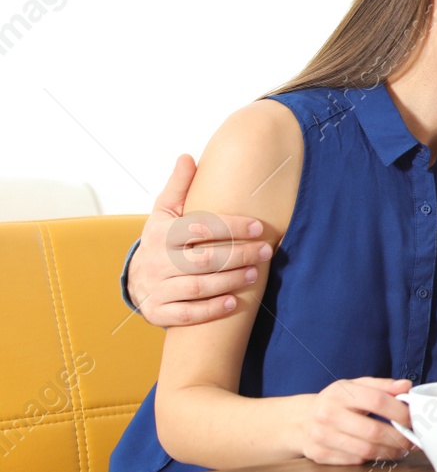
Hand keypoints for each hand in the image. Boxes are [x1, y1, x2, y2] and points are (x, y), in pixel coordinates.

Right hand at [129, 155, 272, 326]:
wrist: (137, 278)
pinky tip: (233, 303)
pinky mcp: (157, 312)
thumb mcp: (165, 212)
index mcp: (160, 234)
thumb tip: (187, 156)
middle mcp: (156, 262)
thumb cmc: (161, 241)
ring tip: (254, 274)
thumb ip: (179, 186)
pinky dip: (210, 310)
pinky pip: (185, 314)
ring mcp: (155, 289)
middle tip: (264, 251)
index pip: (198, 228)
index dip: (231, 227)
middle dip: (237, 255)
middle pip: (201, 260)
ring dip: (229, 281)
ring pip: (196, 287)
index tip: (259, 227)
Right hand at [298, 377, 415, 464]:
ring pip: (365, 450)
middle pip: (373, 431)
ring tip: (402, 448)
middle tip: (412, 439)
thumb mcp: (355, 386)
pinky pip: (355, 461)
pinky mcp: (320, 455)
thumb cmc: (335, 402)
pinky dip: (373, 458)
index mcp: (339, 393)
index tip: (413, 418)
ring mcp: (322, 437)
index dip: (400, 411)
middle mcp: (328, 414)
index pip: (377, 401)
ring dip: (390, 452)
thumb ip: (382, 386)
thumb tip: (406, 387)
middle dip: (399, 438)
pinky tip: (382, 453)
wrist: (300, 420)